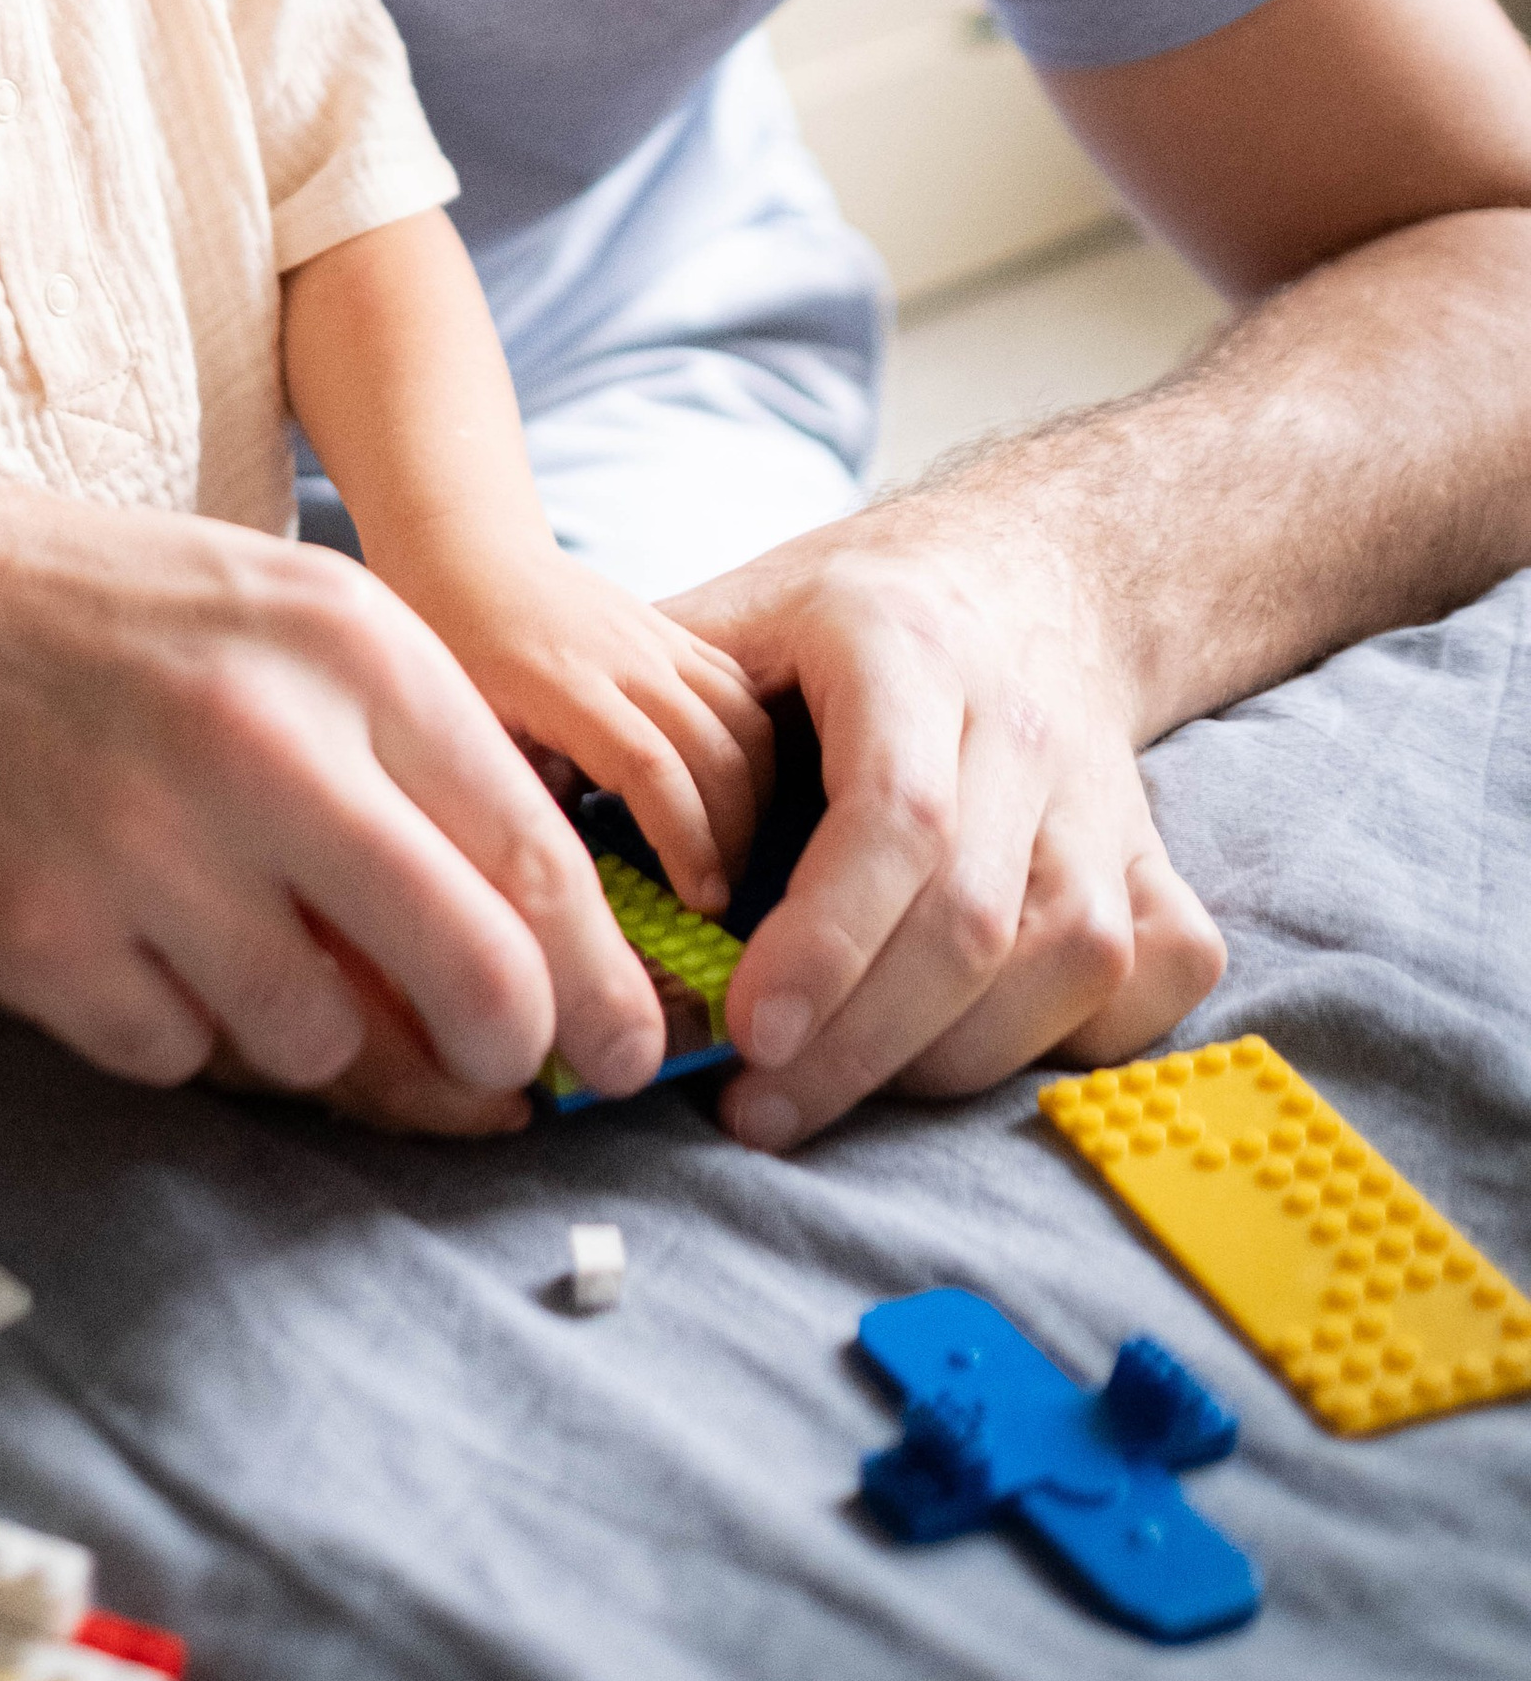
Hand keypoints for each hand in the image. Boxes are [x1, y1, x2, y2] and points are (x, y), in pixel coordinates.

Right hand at [0, 408, 672, 1111]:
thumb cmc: (107, 621)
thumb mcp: (288, 625)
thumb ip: (415, 769)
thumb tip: (545, 969)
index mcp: (348, 643)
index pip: (532, 854)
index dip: (602, 981)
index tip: (628, 1050)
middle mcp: (260, 740)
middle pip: (470, 976)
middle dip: (508, 1050)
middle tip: (502, 1073)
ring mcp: (139, 846)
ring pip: (318, 1037)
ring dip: (312, 1026)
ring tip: (248, 941)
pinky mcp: (34, 936)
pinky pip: (176, 1058)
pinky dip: (176, 1025)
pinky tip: (133, 937)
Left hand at [409, 554, 772, 915]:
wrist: (467, 556)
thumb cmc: (449, 648)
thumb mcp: (464, 730)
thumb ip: (515, 801)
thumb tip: (566, 887)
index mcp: (562, 682)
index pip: (650, 766)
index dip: (687, 839)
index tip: (702, 901)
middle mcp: (624, 654)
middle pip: (714, 749)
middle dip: (732, 834)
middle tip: (721, 897)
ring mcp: (657, 638)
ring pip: (744, 718)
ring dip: (753, 796)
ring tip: (733, 855)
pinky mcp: (676, 634)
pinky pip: (741, 691)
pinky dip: (755, 749)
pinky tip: (737, 797)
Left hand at [675, 482, 1226, 1151]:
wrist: (1020, 574)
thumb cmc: (836, 622)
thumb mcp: (728, 621)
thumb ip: (643, 722)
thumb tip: (526, 846)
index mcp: (906, 648)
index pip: (893, 816)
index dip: (825, 941)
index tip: (747, 1032)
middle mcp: (1022, 722)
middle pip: (972, 916)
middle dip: (859, 1040)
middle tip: (753, 1106)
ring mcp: (1103, 797)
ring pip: (1065, 961)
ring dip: (943, 1058)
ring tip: (831, 1091)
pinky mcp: (1154, 860)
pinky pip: (1149, 976)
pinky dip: (1070, 1041)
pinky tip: (966, 1050)